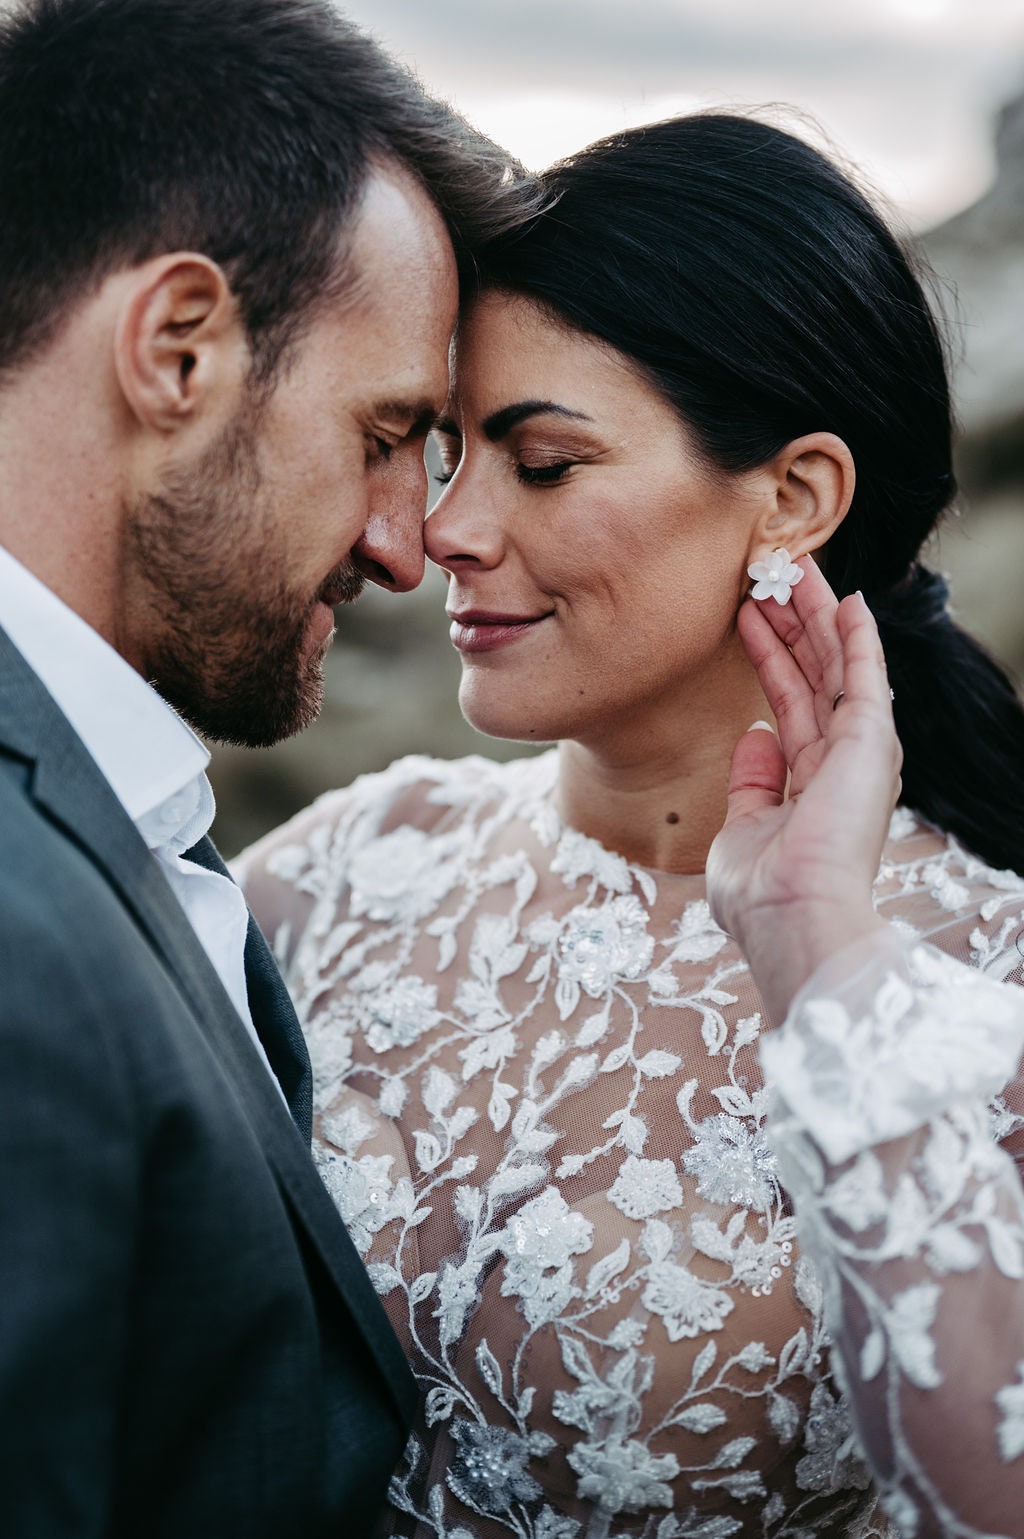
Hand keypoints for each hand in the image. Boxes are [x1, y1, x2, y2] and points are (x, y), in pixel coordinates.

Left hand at [706, 558, 900, 1023]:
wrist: (791, 919)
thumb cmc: (763, 895)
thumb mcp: (743, 828)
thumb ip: (753, 783)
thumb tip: (756, 738)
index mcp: (813, 784)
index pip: (791, 703)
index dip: (771, 656)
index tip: (749, 616)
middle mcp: (842, 763)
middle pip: (816, 674)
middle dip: (795, 623)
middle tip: (773, 574)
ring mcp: (860, 751)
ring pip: (837, 664)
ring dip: (818, 615)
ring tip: (796, 567)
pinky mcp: (870, 741)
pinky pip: (864, 675)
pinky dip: (858, 636)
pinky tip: (847, 600)